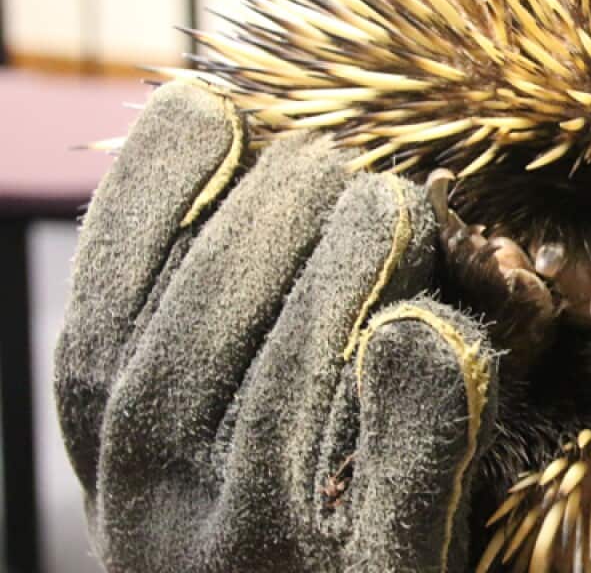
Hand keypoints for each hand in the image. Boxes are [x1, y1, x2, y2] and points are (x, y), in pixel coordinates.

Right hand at [54, 81, 495, 570]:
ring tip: (394, 199)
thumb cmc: (288, 540)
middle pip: (187, 349)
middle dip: (261, 225)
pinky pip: (396, 497)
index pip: (105, 330)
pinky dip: (415, 404)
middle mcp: (162, 528)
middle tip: (336, 157)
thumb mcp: (224, 446)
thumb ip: (225, 340)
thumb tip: (234, 177)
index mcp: (122, 478)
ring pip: (284, 402)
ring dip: (338, 280)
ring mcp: (262, 569)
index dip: (148, 207)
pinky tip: (437, 328)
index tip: (209, 111)